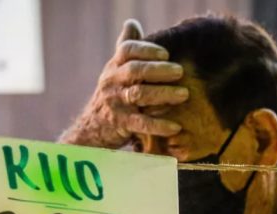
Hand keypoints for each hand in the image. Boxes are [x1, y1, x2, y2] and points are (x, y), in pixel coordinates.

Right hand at [60, 19, 188, 147]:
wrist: (92, 126)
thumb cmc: (112, 93)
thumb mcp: (115, 70)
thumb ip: (125, 48)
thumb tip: (132, 23)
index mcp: (114, 66)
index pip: (127, 50)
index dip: (146, 50)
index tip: (165, 53)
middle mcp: (112, 82)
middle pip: (135, 70)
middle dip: (158, 70)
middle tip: (180, 71)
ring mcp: (116, 103)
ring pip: (139, 94)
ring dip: (163, 94)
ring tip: (184, 94)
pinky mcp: (121, 123)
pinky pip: (141, 123)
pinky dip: (159, 125)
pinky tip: (175, 126)